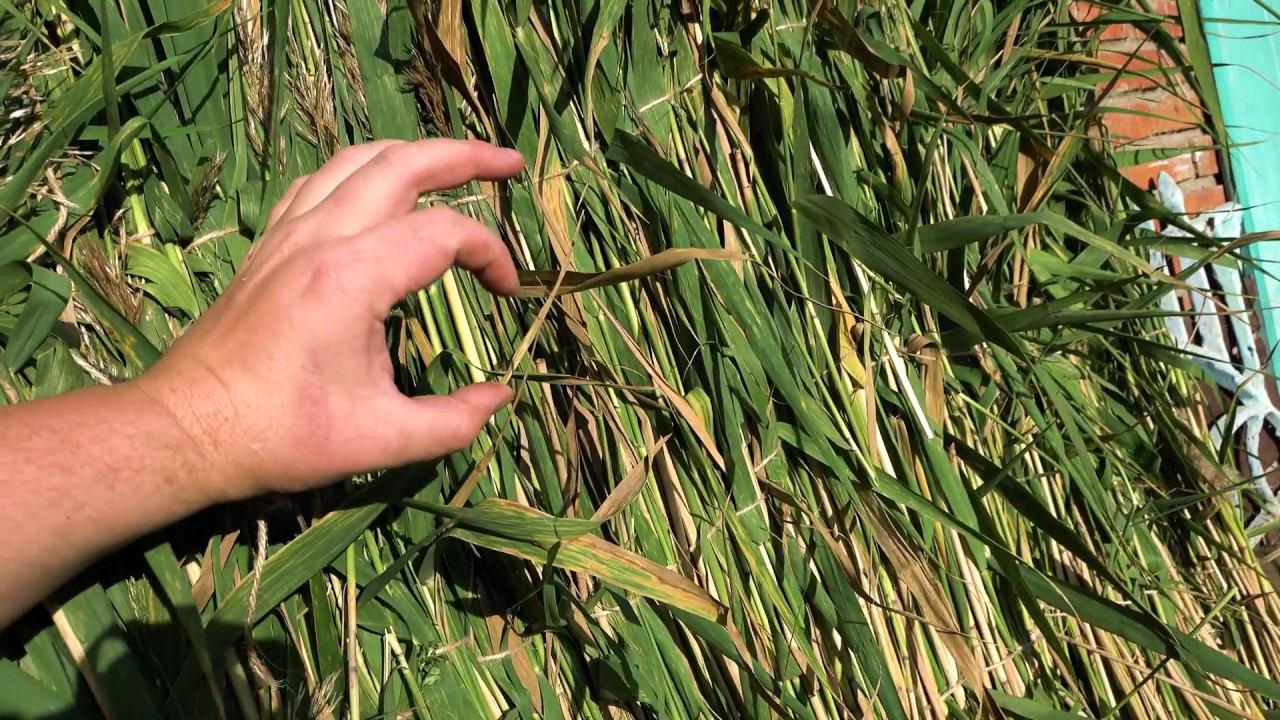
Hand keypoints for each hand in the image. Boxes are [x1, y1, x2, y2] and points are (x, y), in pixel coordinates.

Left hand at [132, 139, 525, 501]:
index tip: (508, 294)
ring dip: (412, 154)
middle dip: (465, 156)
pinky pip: (319, 182)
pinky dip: (361, 172)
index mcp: (352, 278)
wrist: (188, 429)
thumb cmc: (282, 435)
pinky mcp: (268, 246)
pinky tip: (378, 191)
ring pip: (357, 160)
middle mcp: (320, 239)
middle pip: (402, 164)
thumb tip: (500, 398)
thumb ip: (453, 420)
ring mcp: (287, 235)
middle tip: (511, 164)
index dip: (491, 255)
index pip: (444, 232)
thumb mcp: (382, 441)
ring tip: (454, 164)